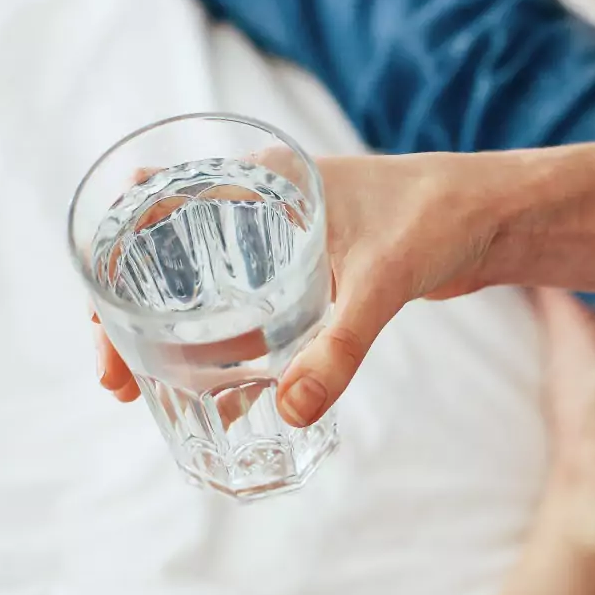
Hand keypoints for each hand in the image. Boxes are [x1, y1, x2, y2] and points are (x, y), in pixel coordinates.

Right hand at [94, 150, 507, 423]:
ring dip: (176, 337)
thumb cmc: (439, 218)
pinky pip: (249, 310)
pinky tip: (221, 394)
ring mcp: (284, 243)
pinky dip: (227, 346)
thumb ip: (340, 346)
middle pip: (169, 261)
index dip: (115, 265)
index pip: (159, 213)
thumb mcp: (382, 281)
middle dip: (133, 317)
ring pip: (208, 290)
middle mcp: (262, 208)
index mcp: (263, 182)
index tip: (100, 322)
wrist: (495, 215)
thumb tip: (294, 411)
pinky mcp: (312, 274)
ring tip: (147, 393)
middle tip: (116, 379)